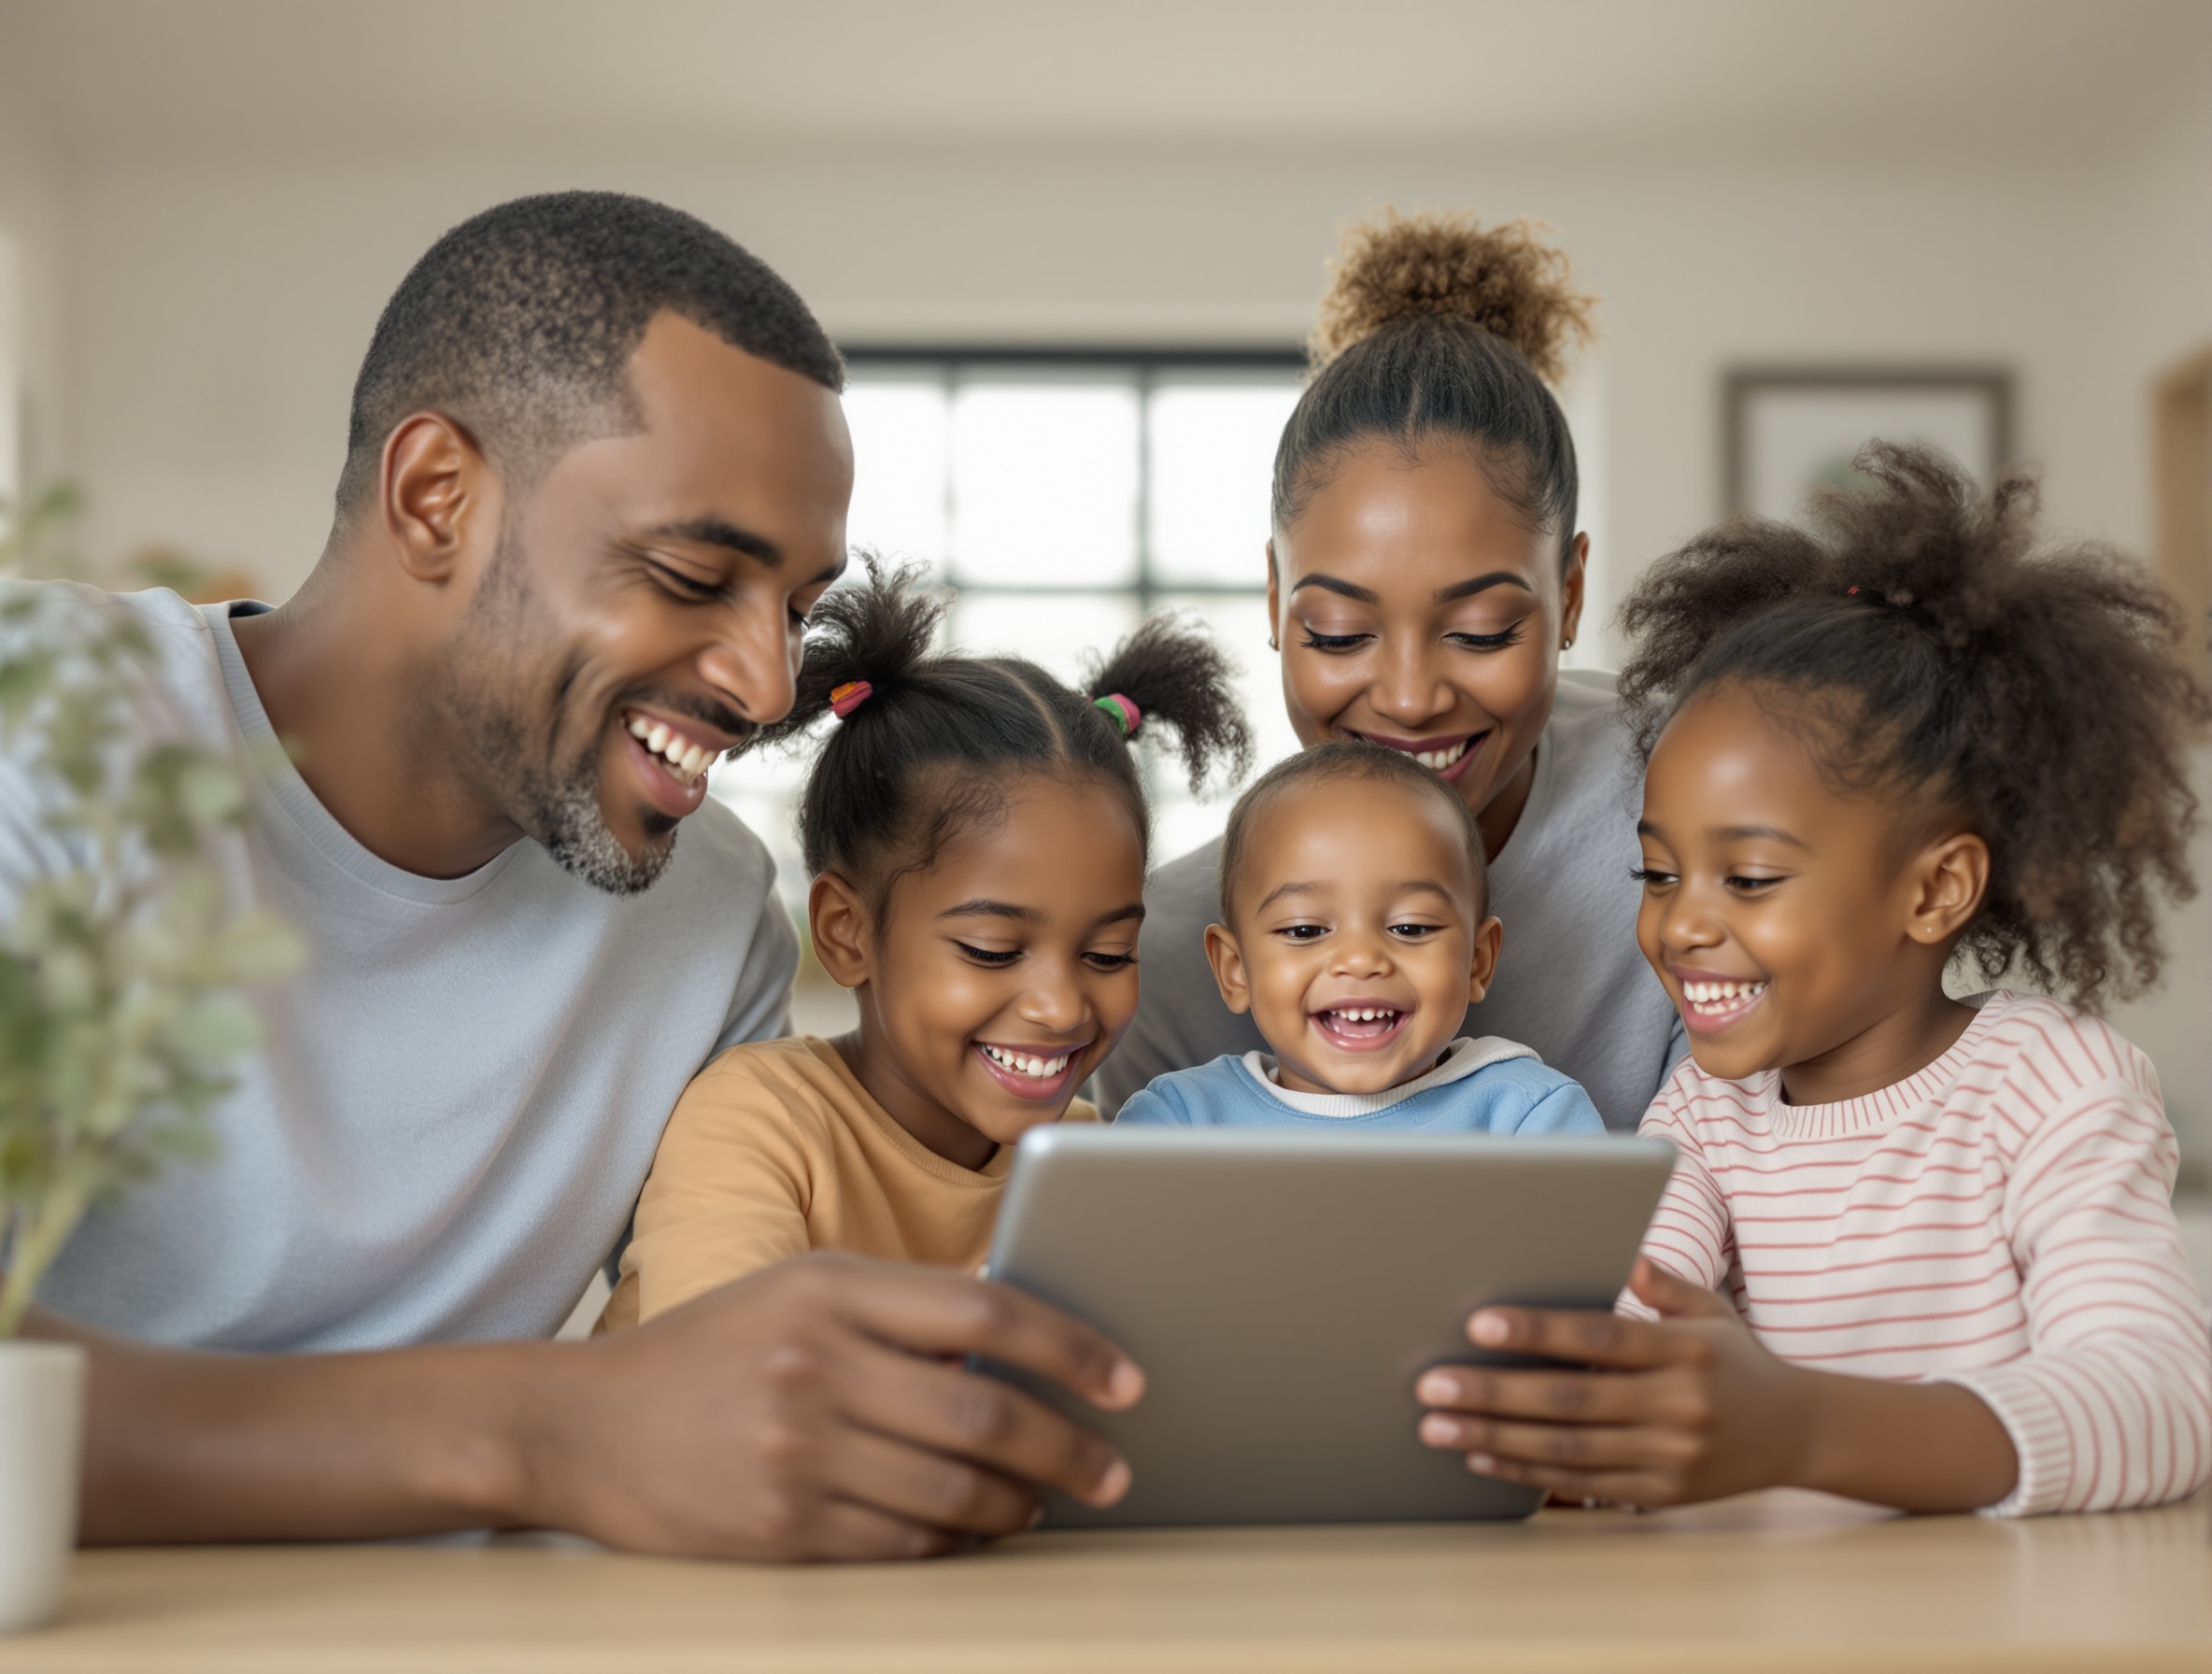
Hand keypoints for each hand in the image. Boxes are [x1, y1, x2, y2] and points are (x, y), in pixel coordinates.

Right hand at [527, 1252, 1144, 1560]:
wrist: (577, 1427)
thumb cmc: (711, 1350)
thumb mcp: (801, 1290)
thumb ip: (903, 1309)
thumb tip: (1025, 1343)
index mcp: (833, 1288)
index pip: (986, 1315)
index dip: (1071, 1349)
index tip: (1126, 1378)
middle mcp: (817, 1366)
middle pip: (985, 1418)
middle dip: (1069, 1449)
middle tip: (1114, 1466)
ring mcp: (797, 1454)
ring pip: (955, 1495)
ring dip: (1021, 1505)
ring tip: (1047, 1500)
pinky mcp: (779, 1531)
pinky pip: (903, 1546)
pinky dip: (957, 1543)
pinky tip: (977, 1530)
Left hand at [1412, 1257, 1809, 1507]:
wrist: (1798, 1433)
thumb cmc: (1734, 1360)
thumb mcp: (1709, 1310)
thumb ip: (1662, 1283)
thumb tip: (1618, 1252)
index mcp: (1684, 1350)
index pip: (1600, 1338)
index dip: (1538, 1330)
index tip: (1479, 1325)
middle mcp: (1677, 1406)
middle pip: (1570, 1399)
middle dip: (1493, 1392)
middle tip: (1431, 1384)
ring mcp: (1669, 1457)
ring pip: (1567, 1448)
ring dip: (1494, 1437)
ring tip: (1437, 1425)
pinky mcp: (1660, 1495)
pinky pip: (1582, 1484)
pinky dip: (1526, 1472)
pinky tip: (1480, 1457)